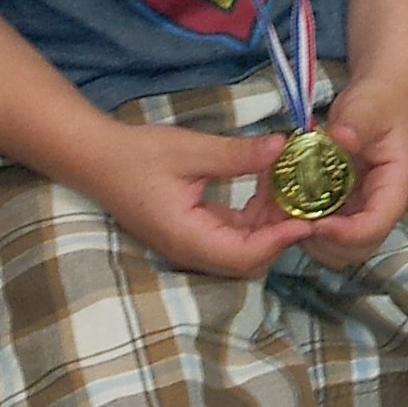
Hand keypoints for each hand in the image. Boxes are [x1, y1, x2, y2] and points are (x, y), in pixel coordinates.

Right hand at [87, 120, 321, 278]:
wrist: (97, 158)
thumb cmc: (138, 155)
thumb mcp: (191, 151)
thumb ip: (237, 154)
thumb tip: (282, 147)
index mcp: (187, 238)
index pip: (244, 255)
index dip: (280, 240)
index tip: (310, 217)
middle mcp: (191, 251)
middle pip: (248, 259)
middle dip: (280, 232)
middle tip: (308, 199)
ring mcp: (191, 244)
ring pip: (243, 247)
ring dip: (269, 222)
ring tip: (293, 187)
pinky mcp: (193, 232)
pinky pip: (232, 233)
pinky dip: (254, 215)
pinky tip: (268, 185)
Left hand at [288, 70, 407, 263]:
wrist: (381, 91)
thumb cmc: (379, 99)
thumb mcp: (369, 106)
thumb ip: (356, 123)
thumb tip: (341, 140)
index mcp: (396, 185)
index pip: (377, 226)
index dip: (346, 234)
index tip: (315, 224)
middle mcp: (382, 204)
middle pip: (358, 247)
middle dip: (326, 242)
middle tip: (294, 221)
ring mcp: (363, 206)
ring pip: (340, 246)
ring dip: (313, 238)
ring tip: (288, 214)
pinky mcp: (346, 203)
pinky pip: (327, 227)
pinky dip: (307, 224)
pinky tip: (287, 205)